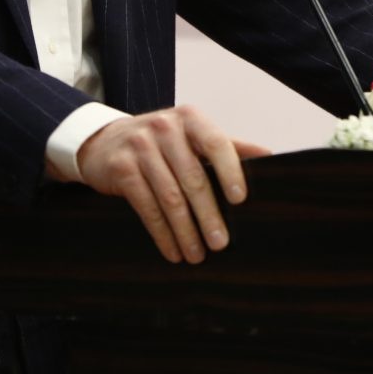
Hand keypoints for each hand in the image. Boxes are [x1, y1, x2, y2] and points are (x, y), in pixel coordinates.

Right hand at [75, 106, 269, 263]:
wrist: (104, 141)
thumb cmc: (160, 142)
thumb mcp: (191, 136)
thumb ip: (227, 145)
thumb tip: (268, 155)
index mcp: (190, 118)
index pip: (216, 143)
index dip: (230, 171)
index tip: (240, 200)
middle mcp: (164, 127)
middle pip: (193, 178)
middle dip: (209, 215)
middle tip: (220, 243)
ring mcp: (140, 147)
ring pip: (169, 197)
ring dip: (186, 231)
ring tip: (197, 255)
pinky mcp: (121, 168)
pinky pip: (146, 206)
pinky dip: (162, 233)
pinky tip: (172, 250)